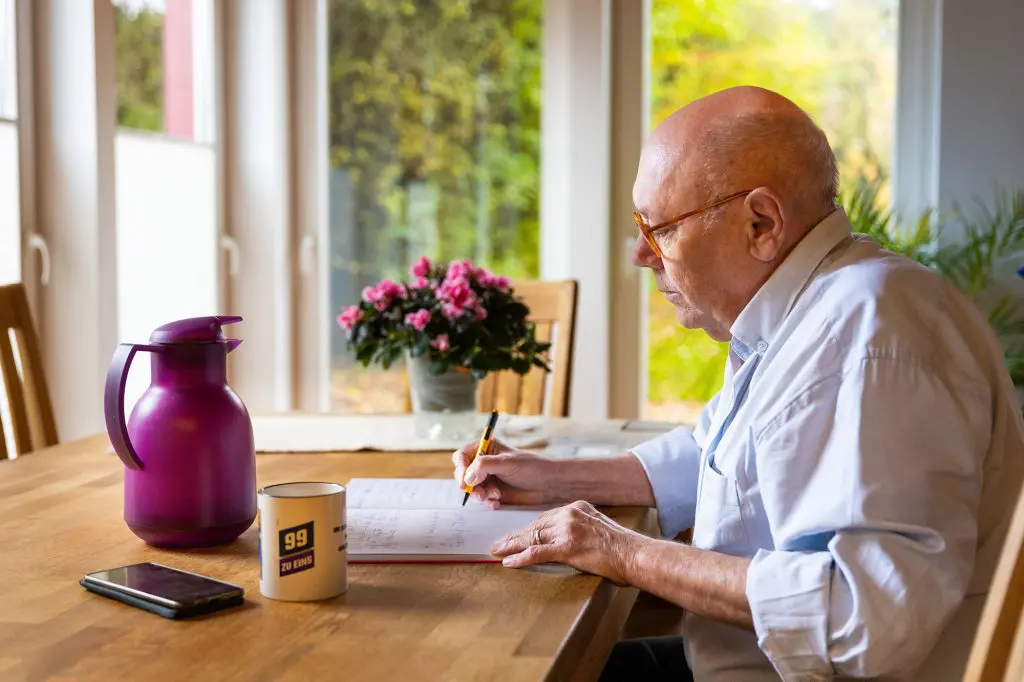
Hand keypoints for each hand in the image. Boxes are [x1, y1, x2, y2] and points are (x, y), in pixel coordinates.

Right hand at [452, 438, 556, 508]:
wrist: (549, 484)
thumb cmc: (532, 468)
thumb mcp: (507, 463)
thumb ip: (484, 466)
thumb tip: (467, 477)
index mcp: (487, 448)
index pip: (462, 456)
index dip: (460, 468)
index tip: (465, 481)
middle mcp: (485, 462)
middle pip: (463, 474)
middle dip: (470, 485)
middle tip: (480, 493)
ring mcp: (489, 477)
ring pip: (472, 488)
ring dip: (480, 494)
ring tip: (495, 496)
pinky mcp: (494, 491)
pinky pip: (482, 498)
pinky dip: (487, 502)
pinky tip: (497, 503)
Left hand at [490, 500, 649, 585]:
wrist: (635, 554)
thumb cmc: (622, 547)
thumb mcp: (599, 528)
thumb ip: (581, 528)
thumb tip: (568, 540)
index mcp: (578, 507)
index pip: (545, 517)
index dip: (528, 528)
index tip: (516, 535)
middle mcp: (570, 514)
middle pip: (535, 526)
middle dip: (515, 536)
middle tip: (498, 543)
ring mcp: (568, 529)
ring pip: (532, 537)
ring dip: (512, 546)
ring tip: (497, 552)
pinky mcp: (568, 547)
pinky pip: (538, 553)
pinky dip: (521, 558)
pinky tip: (508, 562)